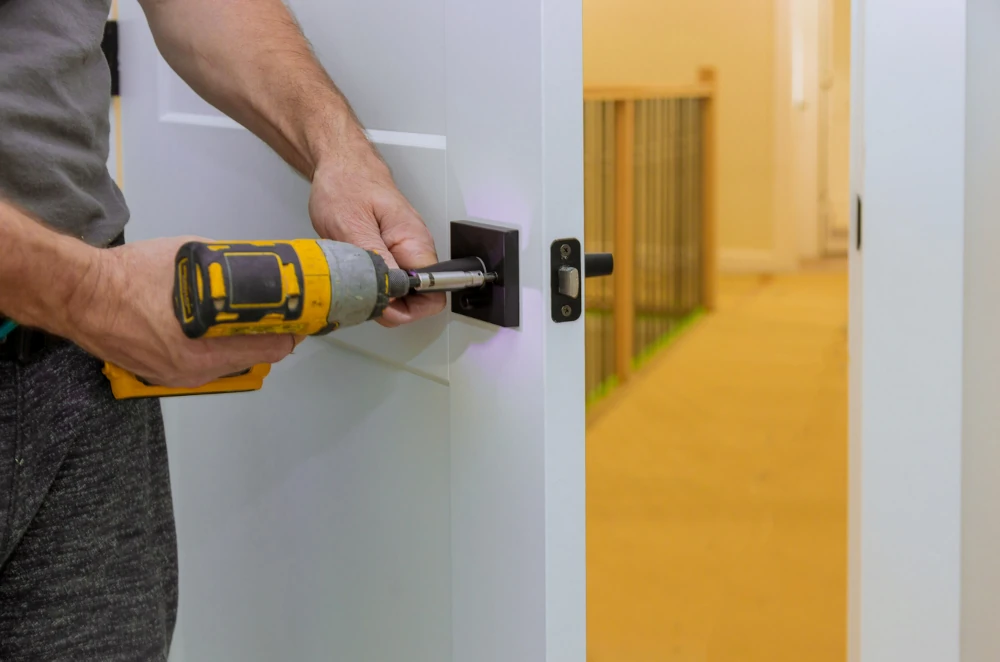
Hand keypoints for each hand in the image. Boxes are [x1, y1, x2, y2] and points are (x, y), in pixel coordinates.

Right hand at [66, 237, 297, 388]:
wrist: (79, 294)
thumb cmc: (127, 277)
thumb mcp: (189, 261)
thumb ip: (227, 269)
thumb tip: (253, 266)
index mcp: (203, 348)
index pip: (270, 347)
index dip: (290, 330)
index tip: (301, 316)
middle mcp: (194, 371)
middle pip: (255, 357)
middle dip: (269, 335)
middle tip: (279, 313)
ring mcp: (177, 376)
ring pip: (231, 361)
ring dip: (245, 341)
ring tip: (251, 316)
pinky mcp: (162, 374)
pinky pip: (205, 364)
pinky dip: (219, 347)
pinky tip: (220, 327)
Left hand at [308, 137, 445, 326]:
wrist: (339, 163)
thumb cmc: (346, 184)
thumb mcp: (352, 226)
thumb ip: (375, 264)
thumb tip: (392, 294)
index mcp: (414, 241)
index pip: (434, 292)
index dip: (407, 308)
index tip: (382, 302)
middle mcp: (416, 247)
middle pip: (419, 299)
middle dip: (390, 304)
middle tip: (361, 291)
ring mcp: (405, 250)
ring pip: (403, 292)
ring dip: (379, 293)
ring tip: (356, 277)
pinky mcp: (392, 251)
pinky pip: (390, 279)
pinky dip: (371, 282)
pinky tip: (356, 271)